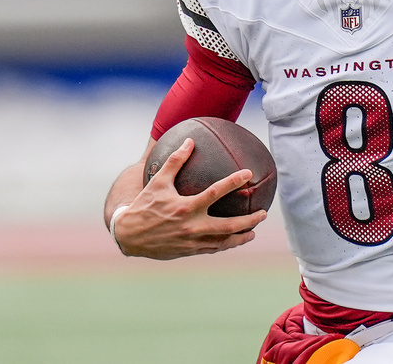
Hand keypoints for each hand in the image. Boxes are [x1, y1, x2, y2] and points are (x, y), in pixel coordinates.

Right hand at [113, 138, 267, 259]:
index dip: (233, 182)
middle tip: (264, 212)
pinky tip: (234, 240)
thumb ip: (175, 161)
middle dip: (249, 220)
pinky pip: (213, 249)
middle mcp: (192, 226)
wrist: (129, 236)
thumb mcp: (157, 181)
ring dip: (241, 236)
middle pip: (228, 225)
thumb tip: (189, 141)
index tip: (248, 174)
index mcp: (185, 207)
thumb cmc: (145, 205)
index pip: (216, 193)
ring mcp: (192, 241)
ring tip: (254, 230)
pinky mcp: (190, 251)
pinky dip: (226, 245)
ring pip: (223, 242)